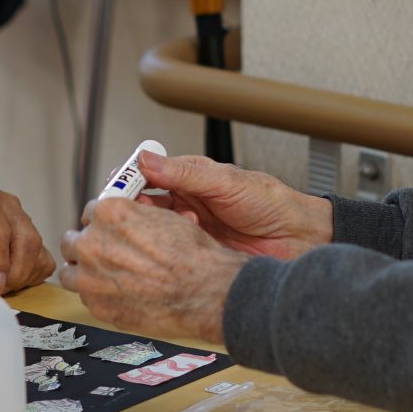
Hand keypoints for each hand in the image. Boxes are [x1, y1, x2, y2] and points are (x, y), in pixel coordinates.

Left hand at [0, 177, 54, 294]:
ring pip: (37, 249)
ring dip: (22, 275)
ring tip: (0, 283)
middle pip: (25, 240)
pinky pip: (43, 257)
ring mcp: (22, 215)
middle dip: (15, 272)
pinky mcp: (32, 231)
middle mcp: (6, 202)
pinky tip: (10, 275)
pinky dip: (31, 274)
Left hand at [60, 199, 248, 342]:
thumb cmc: (191, 254)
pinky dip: (99, 297)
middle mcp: (92, 243)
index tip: (107, 233)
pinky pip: (87, 299)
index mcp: (108, 214)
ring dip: (83, 274)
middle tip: (102, 256)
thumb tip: (125, 222)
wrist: (204, 290)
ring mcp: (90, 277)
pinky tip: (120, 297)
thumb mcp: (162, 217)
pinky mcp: (97, 306)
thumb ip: (132, 217)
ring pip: (70, 273)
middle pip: (71, 242)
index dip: (101, 225)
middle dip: (85, 247)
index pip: (89, 214)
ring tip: (104, 279)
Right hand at [132, 150, 331, 260]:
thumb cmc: (269, 203)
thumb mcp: (225, 182)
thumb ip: (184, 173)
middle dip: (136, 207)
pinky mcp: (196, 252)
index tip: (115, 185)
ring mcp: (190, 229)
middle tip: (131, 211)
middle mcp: (186, 202)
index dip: (129, 179)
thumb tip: (145, 159)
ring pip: (155, 228)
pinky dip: (169, 248)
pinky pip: (171, 250)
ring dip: (157, 227)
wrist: (297, 237)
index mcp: (191, 178)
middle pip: (145, 203)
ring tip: (176, 224)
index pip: (149, 174)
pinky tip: (179, 245)